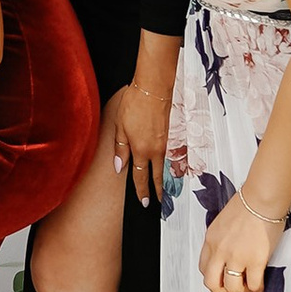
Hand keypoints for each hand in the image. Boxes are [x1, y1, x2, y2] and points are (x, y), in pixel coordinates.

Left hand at [109, 70, 169, 207]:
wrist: (154, 89)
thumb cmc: (134, 104)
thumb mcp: (120, 127)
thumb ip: (121, 149)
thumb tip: (119, 167)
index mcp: (140, 149)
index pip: (141, 176)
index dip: (142, 190)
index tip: (144, 202)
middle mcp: (155, 150)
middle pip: (156, 175)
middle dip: (157, 191)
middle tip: (157, 202)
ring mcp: (165, 143)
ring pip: (164, 166)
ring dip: (163, 178)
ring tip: (162, 189)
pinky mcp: (170, 135)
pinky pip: (168, 155)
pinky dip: (167, 164)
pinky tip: (165, 166)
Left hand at [200, 193, 277, 291]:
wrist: (261, 199)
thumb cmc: (247, 205)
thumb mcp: (223, 223)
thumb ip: (222, 239)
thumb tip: (229, 254)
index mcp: (211, 240)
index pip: (203, 267)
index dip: (213, 277)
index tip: (222, 278)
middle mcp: (220, 250)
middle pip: (211, 282)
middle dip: (221, 291)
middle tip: (233, 289)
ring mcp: (236, 257)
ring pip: (232, 287)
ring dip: (241, 290)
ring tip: (249, 284)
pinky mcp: (255, 260)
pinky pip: (254, 284)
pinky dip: (257, 288)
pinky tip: (261, 283)